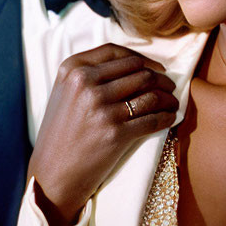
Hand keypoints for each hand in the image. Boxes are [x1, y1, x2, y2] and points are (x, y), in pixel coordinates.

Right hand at [27, 44, 177, 225]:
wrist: (52, 173)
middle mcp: (86, 84)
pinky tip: (170, 117)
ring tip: (172, 102)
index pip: (117, 51)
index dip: (143, 57)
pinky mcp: (115, 132)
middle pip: (138, 71)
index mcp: (72, 69)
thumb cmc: (61, 132)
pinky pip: (152, 118)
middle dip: (159, 78)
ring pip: (149, 93)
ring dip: (167, 97)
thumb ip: (90, 73)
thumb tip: (133, 64)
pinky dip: (166, 116)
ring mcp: (101, 108)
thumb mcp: (65, 92)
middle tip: (169, 86)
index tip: (156, 67)